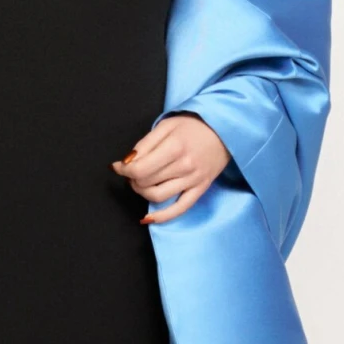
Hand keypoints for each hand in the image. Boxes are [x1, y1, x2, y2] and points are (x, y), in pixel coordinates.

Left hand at [111, 113, 229, 224]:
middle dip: (132, 179)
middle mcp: (184, 166)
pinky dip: (161, 216)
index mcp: (174, 147)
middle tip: (131, 171)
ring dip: (142, 192)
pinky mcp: (200, 189)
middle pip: (146, 182)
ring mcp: (193, 180)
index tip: (118, 166)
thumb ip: (145, 144)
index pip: (139, 169)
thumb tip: (127, 162)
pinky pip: (179, 209)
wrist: (225, 130)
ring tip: (140, 183)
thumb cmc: (194, 125)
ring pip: (157, 196)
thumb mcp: (167, 125)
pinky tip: (147, 218)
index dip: (123, 170)